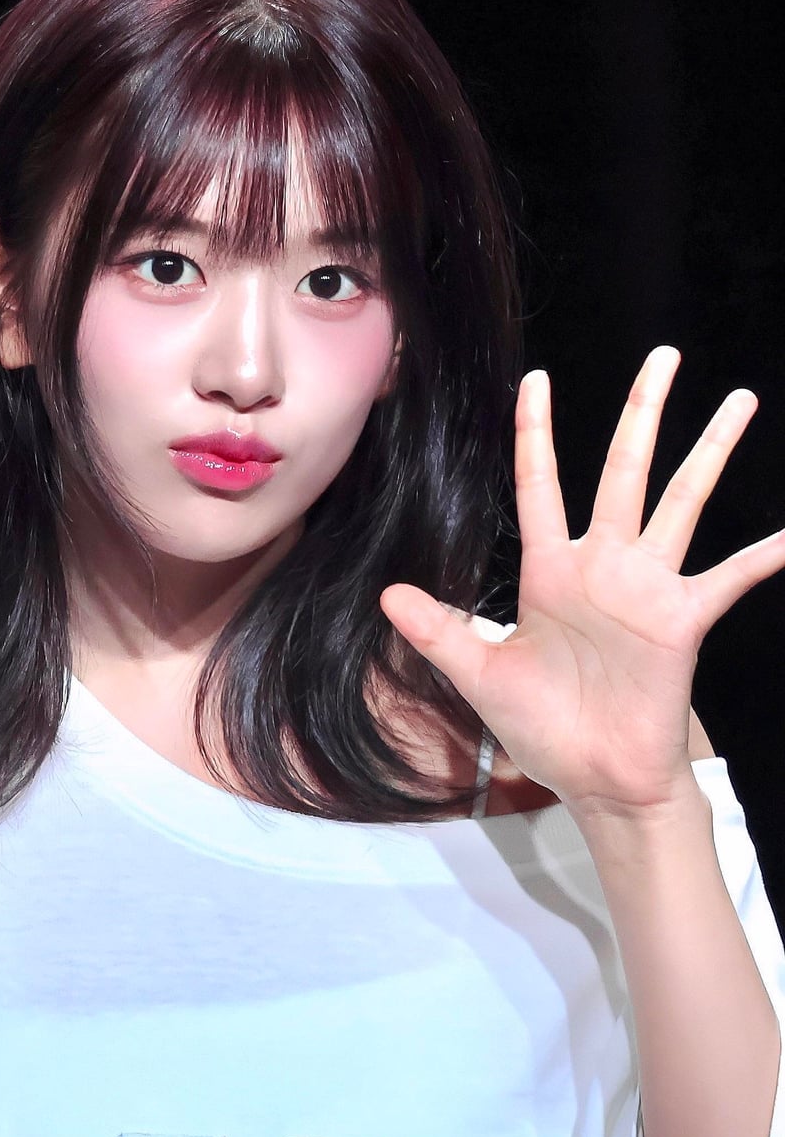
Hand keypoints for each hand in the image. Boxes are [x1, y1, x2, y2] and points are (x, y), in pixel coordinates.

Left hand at [379, 347, 784, 819]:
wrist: (596, 780)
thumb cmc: (542, 728)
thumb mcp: (479, 675)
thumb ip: (439, 632)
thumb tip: (388, 595)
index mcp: (549, 571)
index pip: (540, 484)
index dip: (536, 432)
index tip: (536, 379)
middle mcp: (602, 565)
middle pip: (622, 469)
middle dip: (643, 412)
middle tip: (665, 355)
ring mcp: (646, 588)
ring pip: (681, 501)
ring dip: (709, 452)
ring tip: (739, 400)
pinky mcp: (682, 621)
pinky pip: (728, 579)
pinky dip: (762, 557)